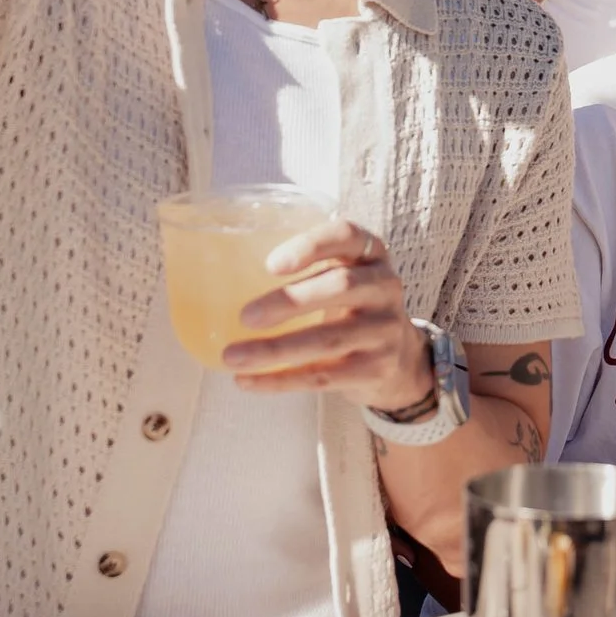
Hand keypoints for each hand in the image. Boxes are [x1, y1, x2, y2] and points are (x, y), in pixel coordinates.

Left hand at [224, 218, 435, 413]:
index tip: (270, 264)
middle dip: (289, 301)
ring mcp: (385, 330)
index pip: (347, 235)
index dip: (310, 245)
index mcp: (370, 254)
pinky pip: (323, 377)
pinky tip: (247, 381)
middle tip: (244, 316)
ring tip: (232, 356)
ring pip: (328, 340)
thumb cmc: (350, 307)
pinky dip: (281, 380)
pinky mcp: (376, 369)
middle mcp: (385, 286)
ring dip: (275, 349)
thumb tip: (216, 275)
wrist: (399, 359)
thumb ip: (304, 269)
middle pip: (341, 287)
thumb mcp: (342, 275)